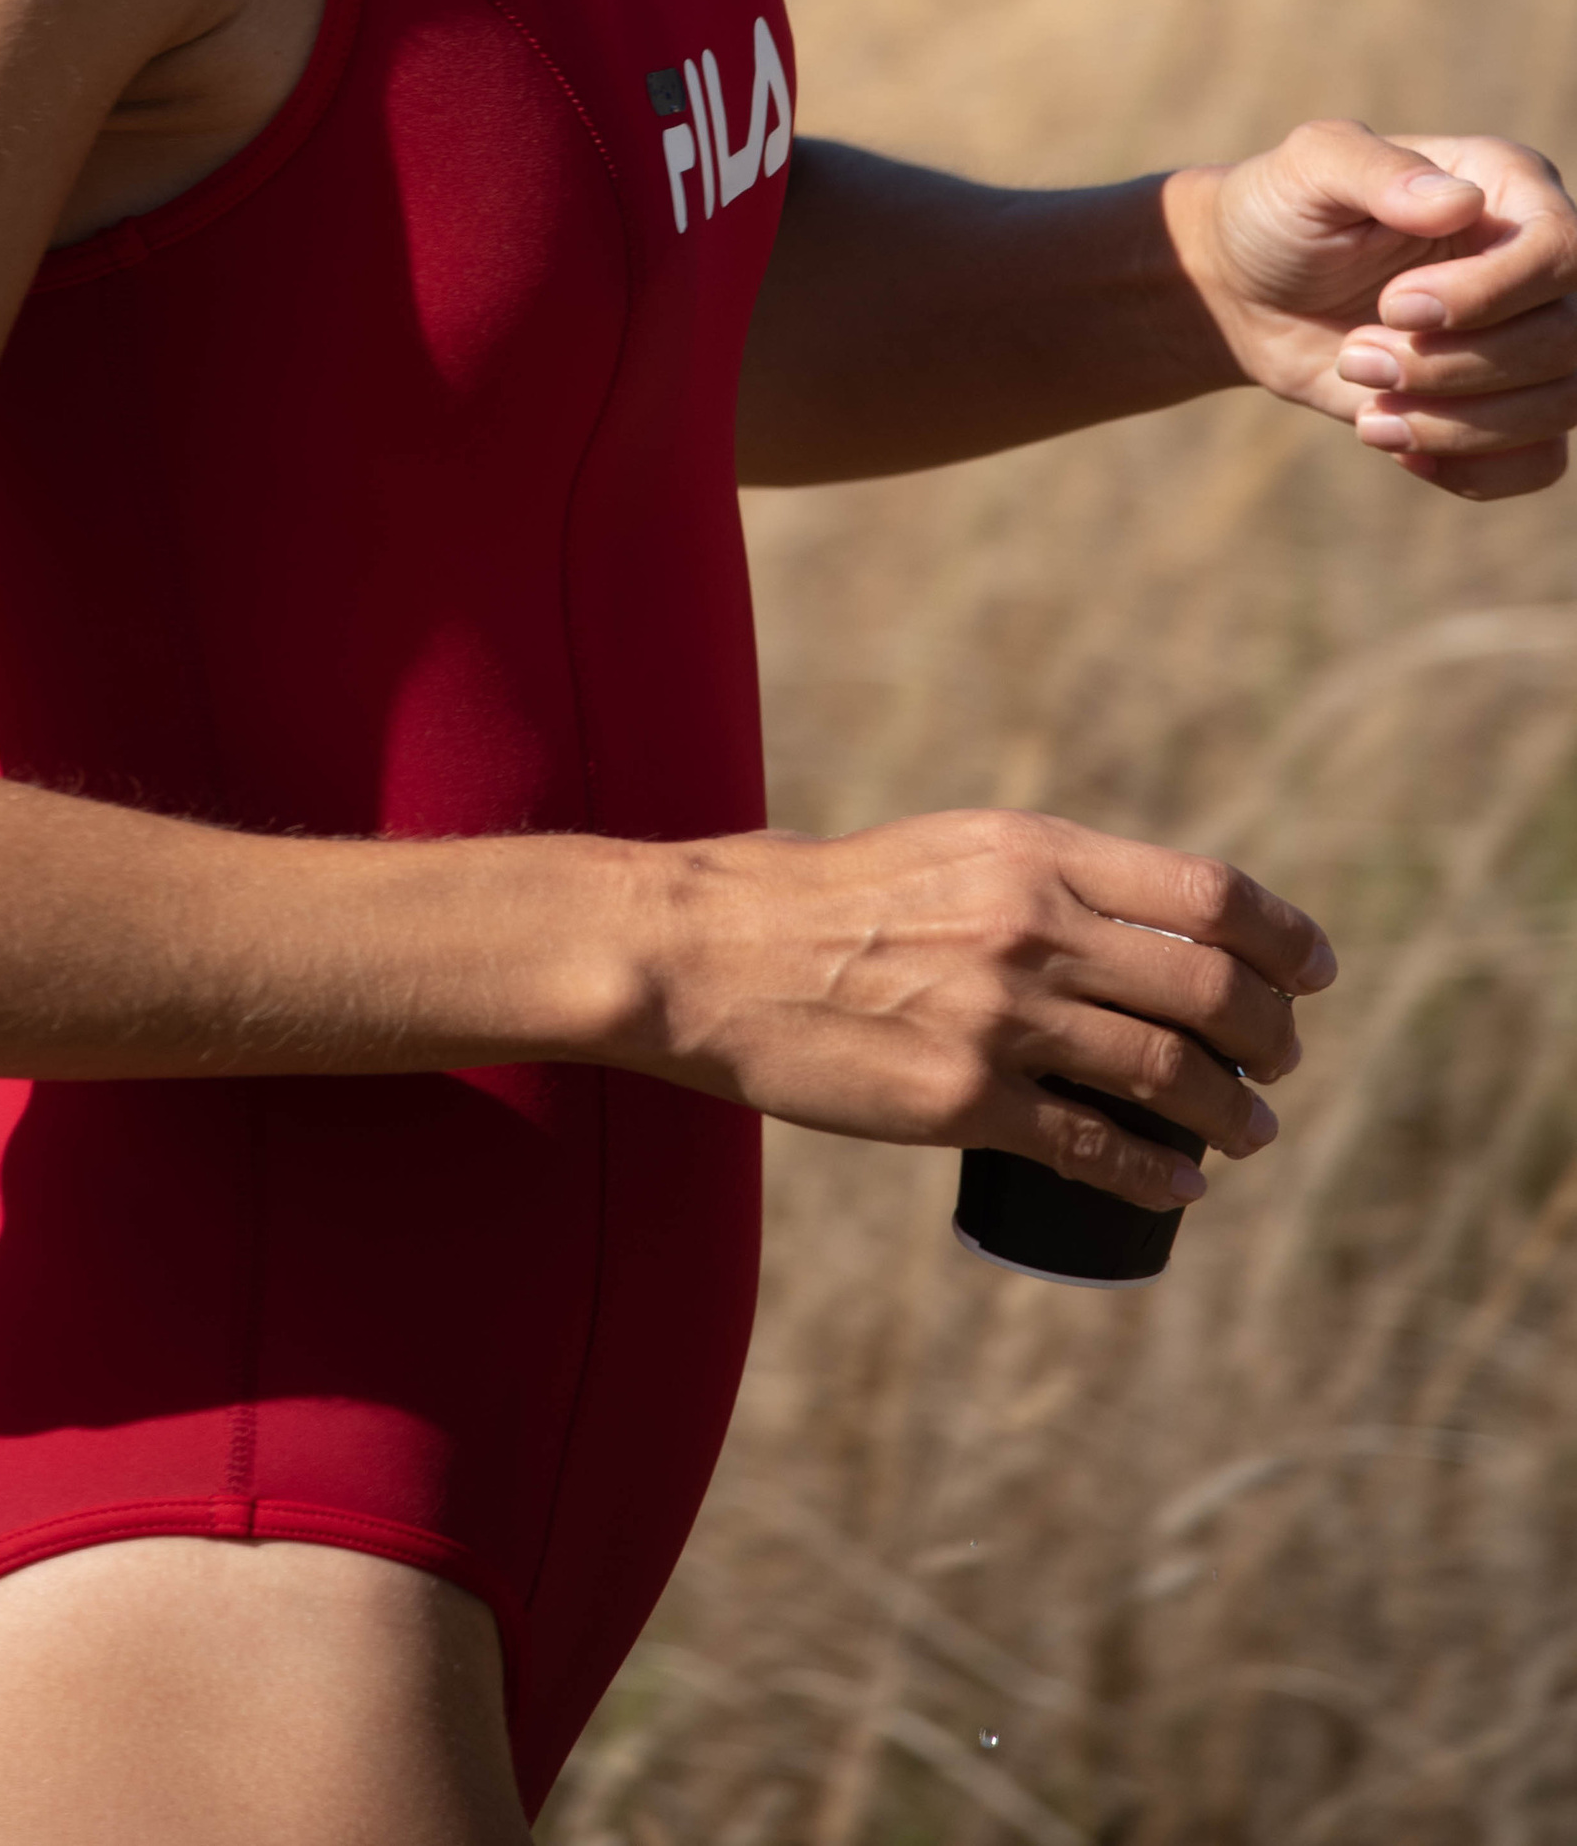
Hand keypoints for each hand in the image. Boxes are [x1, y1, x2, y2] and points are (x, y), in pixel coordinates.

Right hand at [628, 810, 1332, 1212]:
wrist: (720, 954)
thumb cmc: (833, 897)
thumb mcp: (954, 847)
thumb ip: (1045, 875)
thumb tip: (1145, 918)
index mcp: (1034, 853)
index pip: (1206, 892)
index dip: (1282, 937)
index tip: (1313, 970)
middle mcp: (1031, 927)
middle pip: (1210, 990)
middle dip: (1271, 1037)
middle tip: (1279, 1063)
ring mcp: (999, 1019)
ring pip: (1169, 1075)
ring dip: (1233, 1115)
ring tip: (1248, 1132)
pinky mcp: (962, 1101)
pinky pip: (1095, 1149)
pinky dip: (1159, 1175)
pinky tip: (1182, 1186)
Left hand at [1168, 122, 1576, 502]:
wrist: (1249, 291)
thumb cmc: (1282, 214)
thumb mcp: (1309, 168)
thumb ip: (1377, 169)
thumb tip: (1461, 204)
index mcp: (1512, 187)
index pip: (1561, 252)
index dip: (1488, 294)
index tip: (1393, 306)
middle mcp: (1537, 263)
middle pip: (1564, 340)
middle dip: (1451, 366)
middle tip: (1356, 356)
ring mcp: (1528, 336)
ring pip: (1558, 404)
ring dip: (1454, 423)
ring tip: (1365, 402)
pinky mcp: (1504, 402)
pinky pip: (1540, 460)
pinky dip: (1471, 467)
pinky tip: (1395, 442)